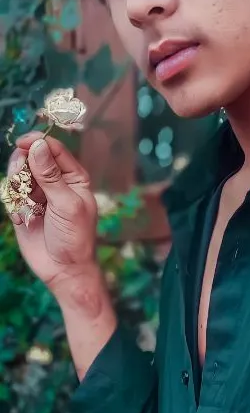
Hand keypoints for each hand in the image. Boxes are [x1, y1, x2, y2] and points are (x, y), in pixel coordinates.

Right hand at [7, 132, 98, 292]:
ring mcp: (38, 194)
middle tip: (20, 179)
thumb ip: (51, 176)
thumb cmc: (75, 238)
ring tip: (23, 202)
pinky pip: (10, 193)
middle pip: (31, 157)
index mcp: (73, 177)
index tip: (23, 143)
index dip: (38, 142)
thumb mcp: (67, 204)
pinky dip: (12, 202)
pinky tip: (21, 217)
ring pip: (18, 174)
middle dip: (22, 165)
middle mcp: (54, 181)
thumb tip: (38, 146)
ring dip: (16, 184)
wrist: (63, 269)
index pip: (54, 149)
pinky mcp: (23, 207)